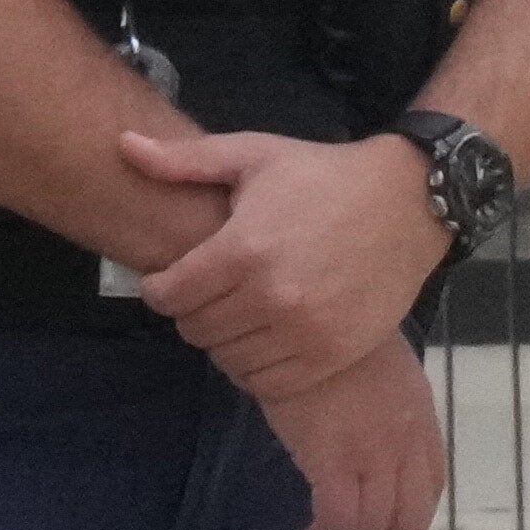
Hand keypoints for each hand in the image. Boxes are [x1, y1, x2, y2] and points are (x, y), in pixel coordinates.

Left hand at [120, 125, 446, 398]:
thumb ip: (185, 161)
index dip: (160, 288)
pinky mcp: (330, 355)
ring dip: (225, 339)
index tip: (170, 279)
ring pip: (229, 359)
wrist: (408, 203)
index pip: (170, 296)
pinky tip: (265, 337)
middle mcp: (271, 297)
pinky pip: (267, 382)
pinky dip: (256, 366)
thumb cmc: (323, 176)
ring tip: (239, 312)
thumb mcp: (254, 157)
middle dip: (192, 311)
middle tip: (210, 292)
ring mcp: (303, 332)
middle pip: (196, 330)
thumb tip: (121, 146)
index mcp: (244, 249)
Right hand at [260, 339, 449, 529]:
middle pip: (407, 515)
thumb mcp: (379, 368)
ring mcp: (373, 452)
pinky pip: (337, 521)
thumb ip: (385, 407)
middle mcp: (405, 441)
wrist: (308, 317)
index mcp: (419, 417)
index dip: (418, 525)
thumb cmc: (333, 336)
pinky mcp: (334, 460)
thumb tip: (368, 437)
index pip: (431, 484)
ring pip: (371, 526)